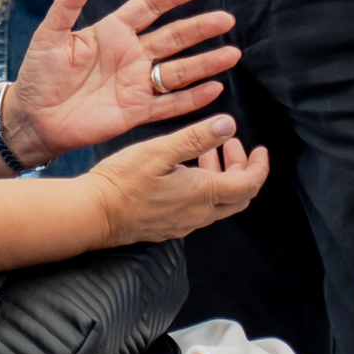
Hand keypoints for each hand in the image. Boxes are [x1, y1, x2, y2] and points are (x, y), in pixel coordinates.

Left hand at [4, 0, 238, 160]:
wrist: (32, 117)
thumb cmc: (37, 74)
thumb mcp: (49, 35)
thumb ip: (67, 6)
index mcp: (111, 32)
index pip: (146, 9)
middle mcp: (130, 55)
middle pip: (172, 38)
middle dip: (199, 29)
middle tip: (226, 20)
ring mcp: (135, 84)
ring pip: (178, 71)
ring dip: (205, 64)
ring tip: (231, 55)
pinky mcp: (135, 112)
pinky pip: (169, 105)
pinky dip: (192, 99)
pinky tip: (215, 89)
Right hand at [84, 116, 268, 246]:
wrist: (93, 214)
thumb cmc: (123, 180)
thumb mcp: (160, 150)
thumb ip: (196, 138)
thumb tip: (229, 125)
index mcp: (202, 194)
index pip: (247, 184)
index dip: (258, 166)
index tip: (259, 149)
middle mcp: (198, 214)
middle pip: (238, 197)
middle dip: (242, 169)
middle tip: (231, 145)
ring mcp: (183, 224)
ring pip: (219, 203)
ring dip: (222, 177)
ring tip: (207, 152)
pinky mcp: (168, 227)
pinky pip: (199, 210)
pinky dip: (205, 188)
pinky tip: (186, 172)